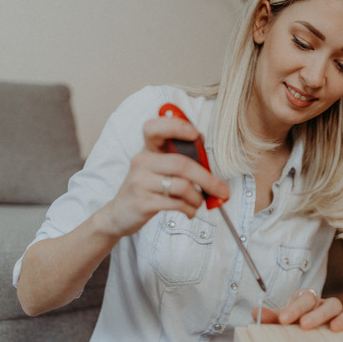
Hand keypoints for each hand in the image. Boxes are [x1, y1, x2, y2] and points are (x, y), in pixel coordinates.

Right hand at [101, 115, 229, 236]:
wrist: (119, 214)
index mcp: (147, 150)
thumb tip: (202, 143)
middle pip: (182, 164)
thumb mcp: (157, 169)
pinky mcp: (143, 202)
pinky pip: (176, 203)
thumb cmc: (146, 189)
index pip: (155, 128)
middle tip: (223, 190)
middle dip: (208, 179)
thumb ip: (177, 156)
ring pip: (182, 186)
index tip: (195, 134)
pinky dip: (190, 209)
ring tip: (198, 203)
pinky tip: (189, 211)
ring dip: (198, 198)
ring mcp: (140, 182)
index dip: (176, 127)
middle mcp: (141, 162)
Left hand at [251, 289, 342, 331]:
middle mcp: (324, 304)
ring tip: (336, 329)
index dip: (295, 308)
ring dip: (342, 318)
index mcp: (308, 299)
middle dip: (316, 314)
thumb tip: (255, 313)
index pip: (304, 298)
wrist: (302, 325)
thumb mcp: (280, 319)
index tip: (284, 320)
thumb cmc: (293, 321)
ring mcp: (338, 314)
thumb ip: (269, 317)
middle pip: (326, 303)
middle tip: (305, 326)